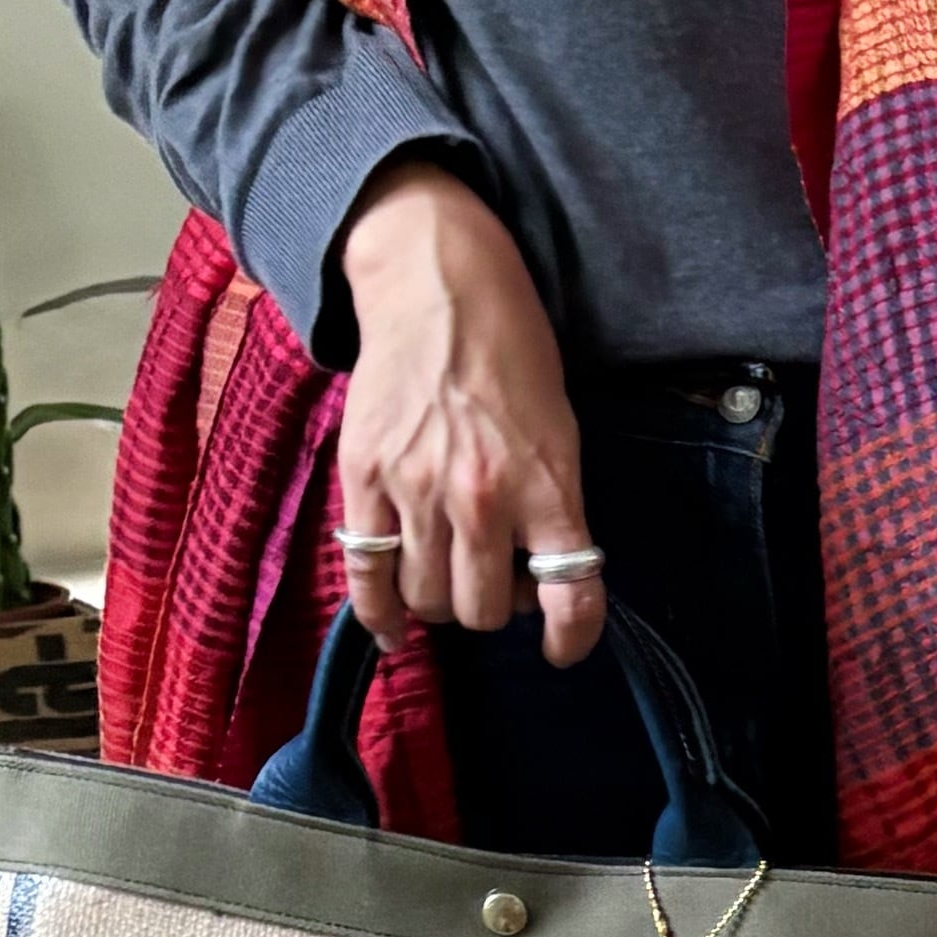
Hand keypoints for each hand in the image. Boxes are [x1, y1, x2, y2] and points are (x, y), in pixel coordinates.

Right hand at [333, 162, 601, 659]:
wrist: (439, 288)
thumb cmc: (512, 356)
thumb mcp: (560, 432)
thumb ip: (551, 508)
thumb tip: (534, 580)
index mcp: (546, 485)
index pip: (571, 594)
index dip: (571, 637)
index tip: (562, 647)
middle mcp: (482, 498)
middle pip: (485, 609)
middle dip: (496, 606)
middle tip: (496, 577)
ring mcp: (417, 489)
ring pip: (428, 600)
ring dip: (442, 602)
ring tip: (447, 573)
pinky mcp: (364, 477)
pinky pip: (367, 573)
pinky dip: (380, 613)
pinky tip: (391, 629)